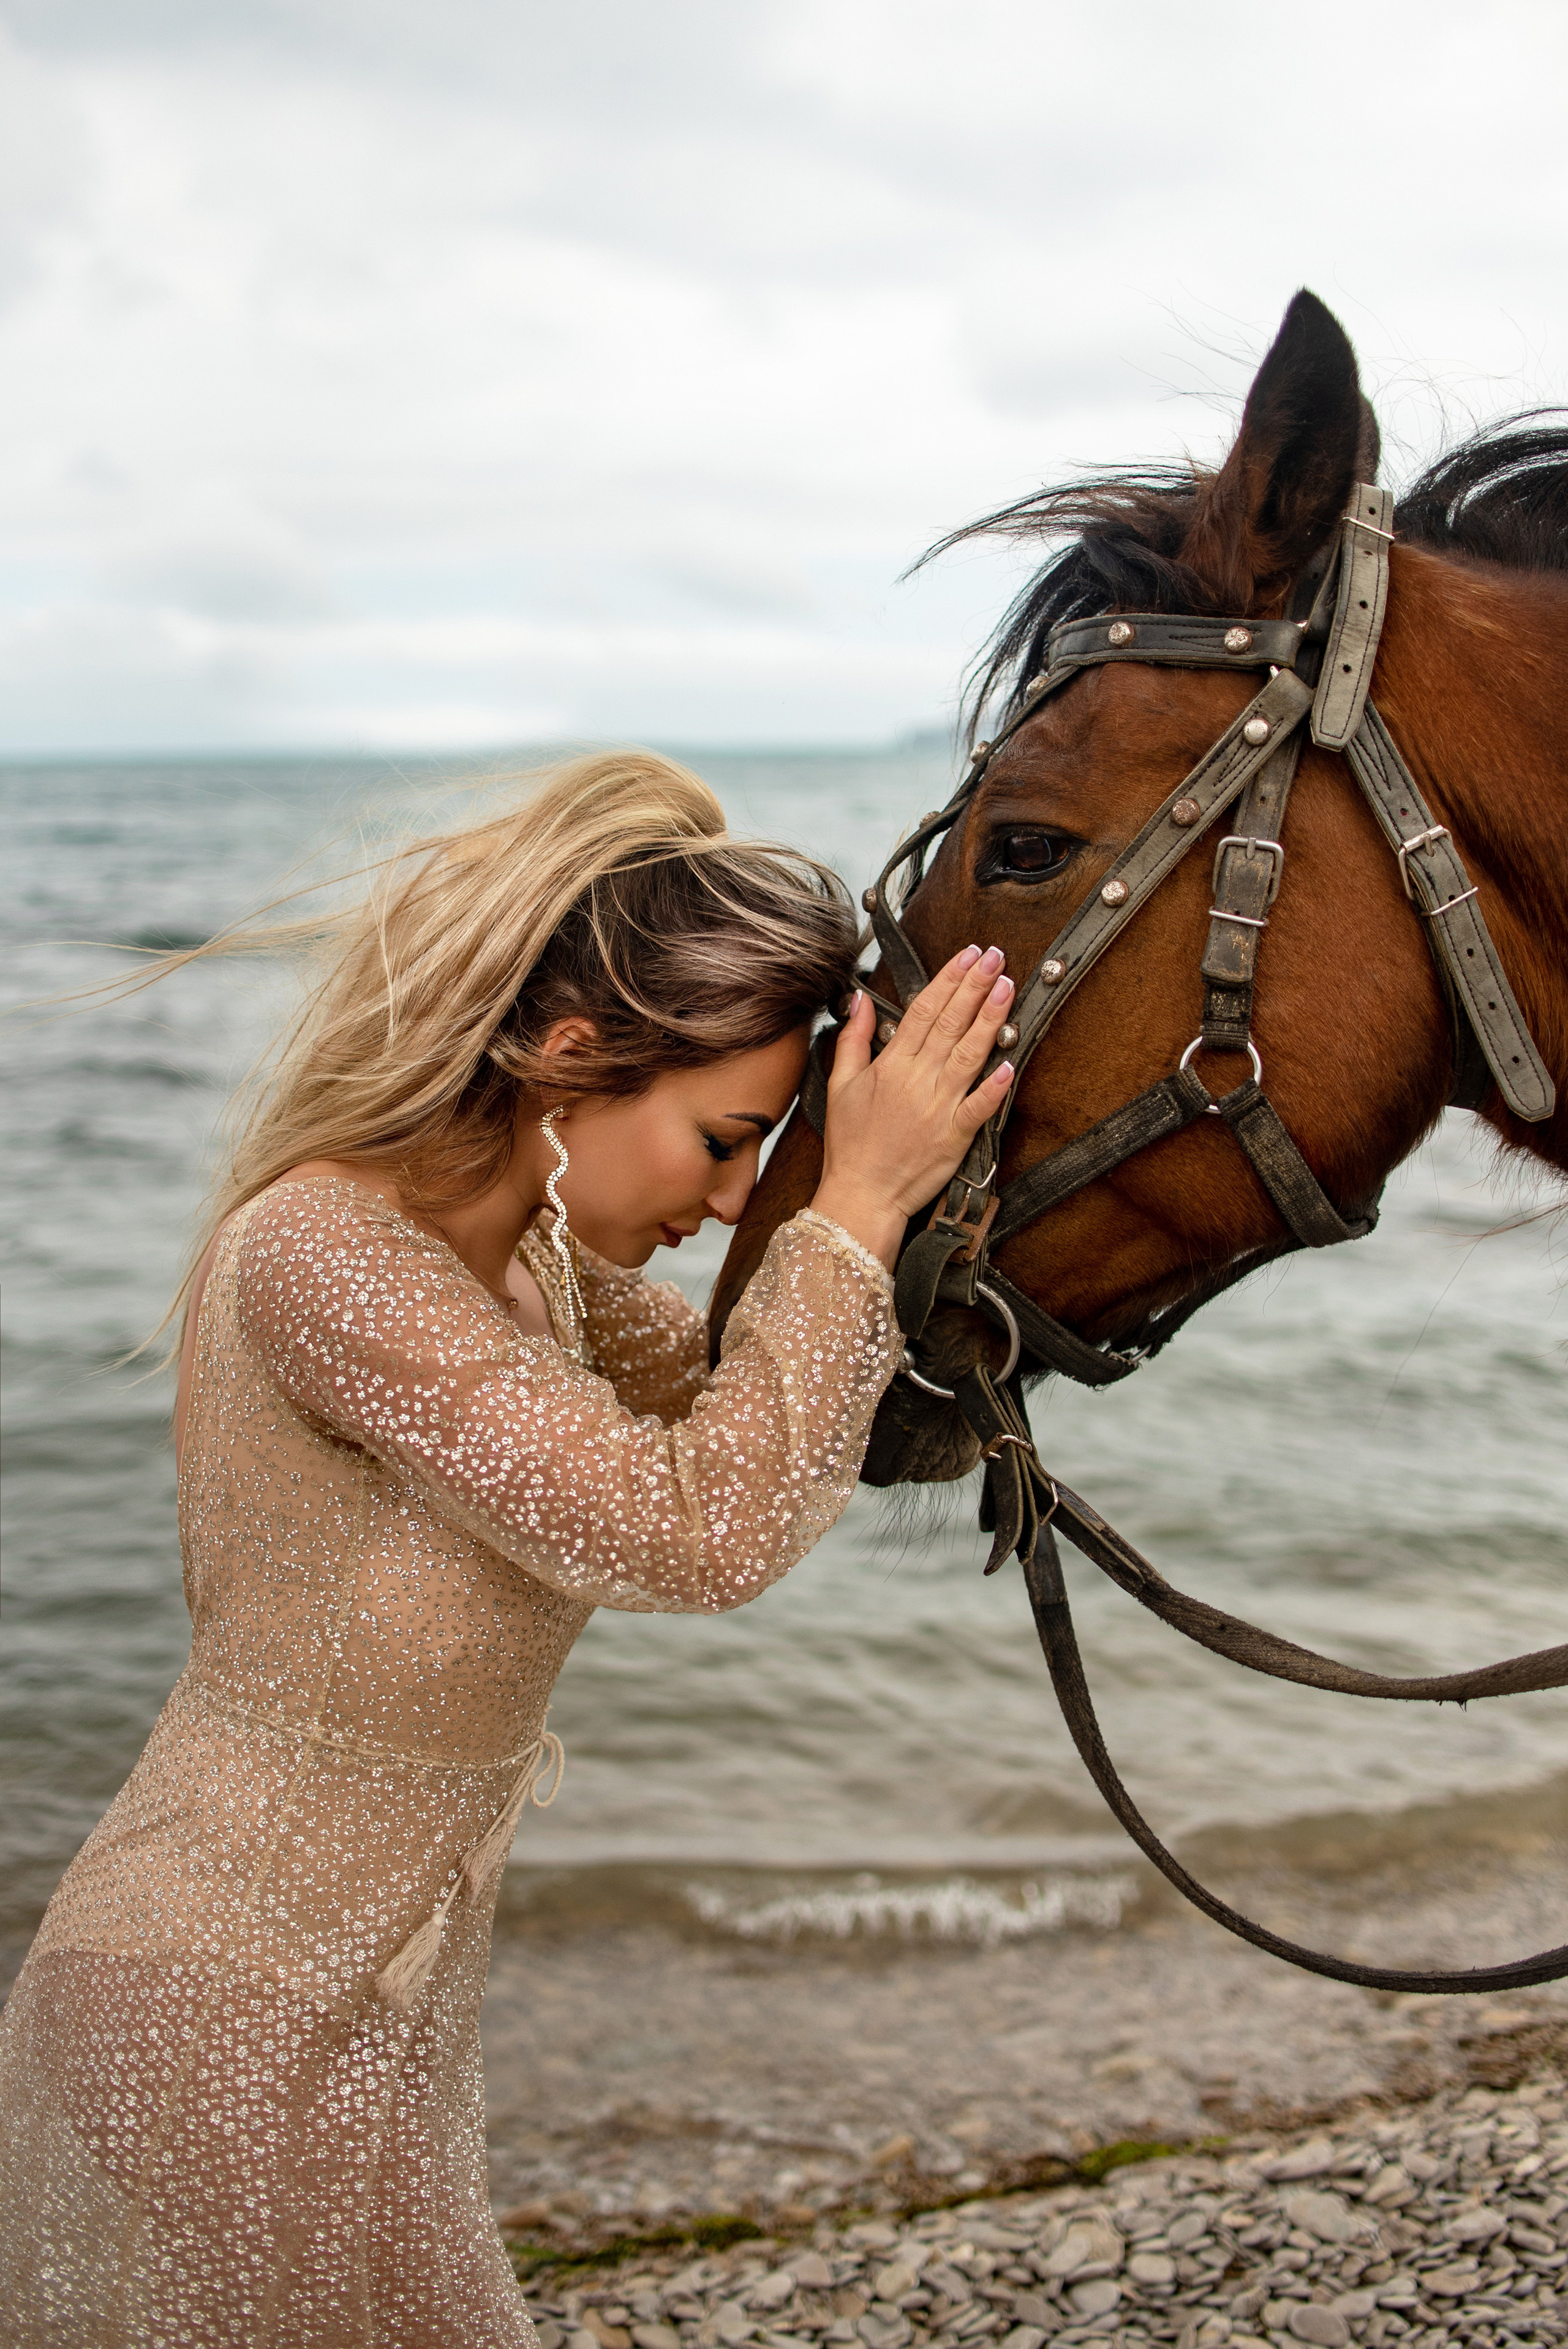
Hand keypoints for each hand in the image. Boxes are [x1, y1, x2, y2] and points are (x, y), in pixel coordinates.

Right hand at [809, 945, 1014, 1268]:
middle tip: (995, 956)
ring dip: (990, 1020)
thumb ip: (853, 1039)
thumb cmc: (851, 1144)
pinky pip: (979, 1107)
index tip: (966, 955)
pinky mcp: (954, 1135)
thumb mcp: (839, 1085)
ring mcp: (938, 1107)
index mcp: (891, 1066)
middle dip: (975, 986)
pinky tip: (1011, 1062)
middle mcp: (917, 1080)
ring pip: (968, 1055)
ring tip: (1007, 988)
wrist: (861, 1194)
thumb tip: (860, 1001)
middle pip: (950, 1023)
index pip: (923, 1011)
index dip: (947, 979)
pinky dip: (994, 1086)